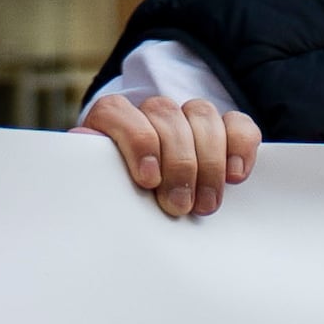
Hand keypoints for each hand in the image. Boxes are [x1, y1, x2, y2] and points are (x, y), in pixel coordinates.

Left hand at [84, 90, 257, 220]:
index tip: (148, 179)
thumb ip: (93, 171)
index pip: (117, 111)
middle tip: (180, 206)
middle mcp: (149, 114)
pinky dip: (240, 146)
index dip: (136, 140)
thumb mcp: (102, 190)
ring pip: (202, 114)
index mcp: (110, 122)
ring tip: (206, 204)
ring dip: (209, 161)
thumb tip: (83, 145)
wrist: (145, 211)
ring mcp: (187, 119)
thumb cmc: (119, 201)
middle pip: (166, 115)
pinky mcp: (223, 130)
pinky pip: (238, 123)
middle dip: (178, 163)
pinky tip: (235, 176)